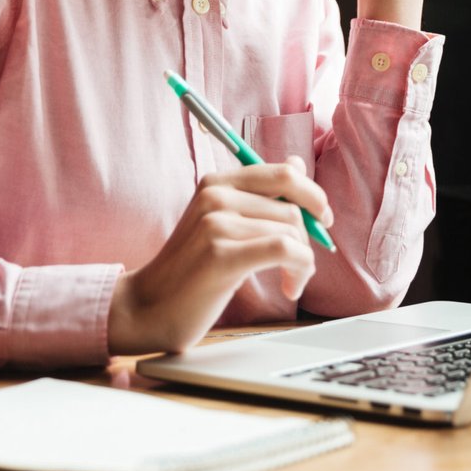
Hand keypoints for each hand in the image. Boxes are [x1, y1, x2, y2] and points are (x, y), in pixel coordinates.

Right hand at [106, 157, 332, 354]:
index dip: (313, 195)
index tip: (322, 220)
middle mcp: (215, 194)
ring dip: (303, 262)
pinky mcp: (220, 253)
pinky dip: (299, 270)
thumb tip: (298, 162)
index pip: (284, 172)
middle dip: (309, 238)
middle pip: (293, 206)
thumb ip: (259, 195)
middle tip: (303, 263)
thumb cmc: (192, 270)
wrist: (148, 308)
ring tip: (290, 281)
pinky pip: (284, 249)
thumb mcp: (222, 223)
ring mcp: (215, 222)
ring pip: (292, 231)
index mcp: (217, 182)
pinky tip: (290, 288)